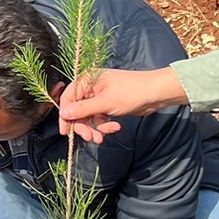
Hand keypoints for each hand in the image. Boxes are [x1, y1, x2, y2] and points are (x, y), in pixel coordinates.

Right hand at [56, 67, 187, 142]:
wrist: (155, 93)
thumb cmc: (131, 92)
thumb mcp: (104, 103)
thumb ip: (82, 109)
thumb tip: (63, 113)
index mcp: (87, 80)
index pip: (68, 98)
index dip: (65, 116)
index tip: (65, 132)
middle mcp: (91, 87)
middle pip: (78, 111)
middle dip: (84, 126)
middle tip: (91, 138)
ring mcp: (100, 97)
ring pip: (89, 117)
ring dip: (95, 128)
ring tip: (105, 136)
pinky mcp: (108, 105)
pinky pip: (99, 119)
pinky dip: (105, 125)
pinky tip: (116, 127)